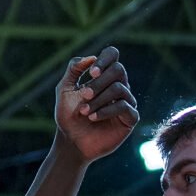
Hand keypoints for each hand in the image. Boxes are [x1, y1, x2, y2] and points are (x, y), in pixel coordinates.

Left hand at [55, 47, 137, 161]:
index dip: (104, 59)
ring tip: (84, 111)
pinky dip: (106, 111)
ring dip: (99, 99)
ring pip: (120, 88)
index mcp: (103, 75)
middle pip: (118, 69)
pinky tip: (93, 118)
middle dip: (99, 82)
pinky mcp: (130, 118)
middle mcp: (118, 85)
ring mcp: (126, 101)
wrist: (71, 140)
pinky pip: (124, 106)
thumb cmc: (68, 114)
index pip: (112, 55)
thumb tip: (91, 57)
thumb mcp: (65, 88)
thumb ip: (74, 68)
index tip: (91, 72)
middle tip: (84, 95)